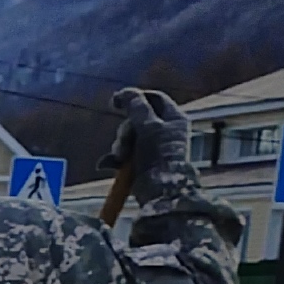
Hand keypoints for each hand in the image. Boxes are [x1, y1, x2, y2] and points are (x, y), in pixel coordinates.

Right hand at [106, 87, 192, 207]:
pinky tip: (109, 165)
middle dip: (125, 130)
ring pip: (128, 137)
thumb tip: (126, 92)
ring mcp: (153, 147)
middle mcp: (165, 131)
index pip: (154, 98)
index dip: (135, 98)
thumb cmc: (159, 156)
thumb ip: (136, 107)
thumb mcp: (148, 126)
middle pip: (136, 118)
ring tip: (120, 158)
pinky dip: (115, 159)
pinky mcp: (142, 162)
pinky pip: (124, 154)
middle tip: (124, 141)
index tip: (116, 102)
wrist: (160, 191)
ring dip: (119, 146)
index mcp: (174, 119)